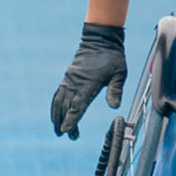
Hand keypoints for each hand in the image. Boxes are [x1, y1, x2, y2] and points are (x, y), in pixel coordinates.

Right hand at [50, 22, 129, 138]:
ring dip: (57, 115)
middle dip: (65, 122)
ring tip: (57, 129)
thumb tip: (114, 107)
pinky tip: (56, 113)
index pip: (77, 105)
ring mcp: (70, 79)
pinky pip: (58, 93)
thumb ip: (115, 89)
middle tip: (66, 135)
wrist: (100, 39)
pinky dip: (55, 105)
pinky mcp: (68, 77)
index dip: (72, 119)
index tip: (66, 130)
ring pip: (59, 100)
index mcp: (89, 83)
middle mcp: (76, 82)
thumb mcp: (120, 73)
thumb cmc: (112, 57)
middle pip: (66, 106)